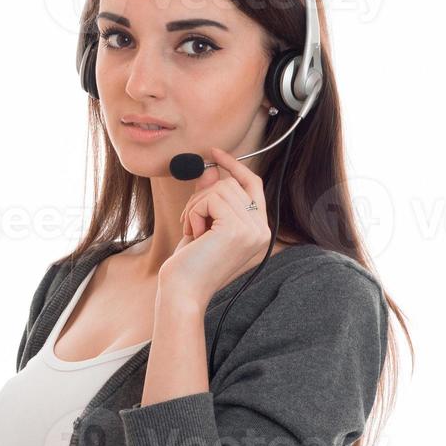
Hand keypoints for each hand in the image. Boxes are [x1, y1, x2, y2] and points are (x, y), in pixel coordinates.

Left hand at [159, 146, 272, 305]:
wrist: (183, 292)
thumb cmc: (189, 265)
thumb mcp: (201, 225)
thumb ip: (209, 197)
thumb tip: (210, 169)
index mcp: (259, 231)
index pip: (253, 185)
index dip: (235, 166)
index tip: (215, 153)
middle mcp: (262, 230)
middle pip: (233, 184)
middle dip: (203, 196)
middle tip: (191, 221)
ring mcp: (253, 229)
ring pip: (220, 188)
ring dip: (196, 206)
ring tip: (193, 231)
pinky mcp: (238, 228)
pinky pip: (211, 198)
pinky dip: (194, 212)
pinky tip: (194, 234)